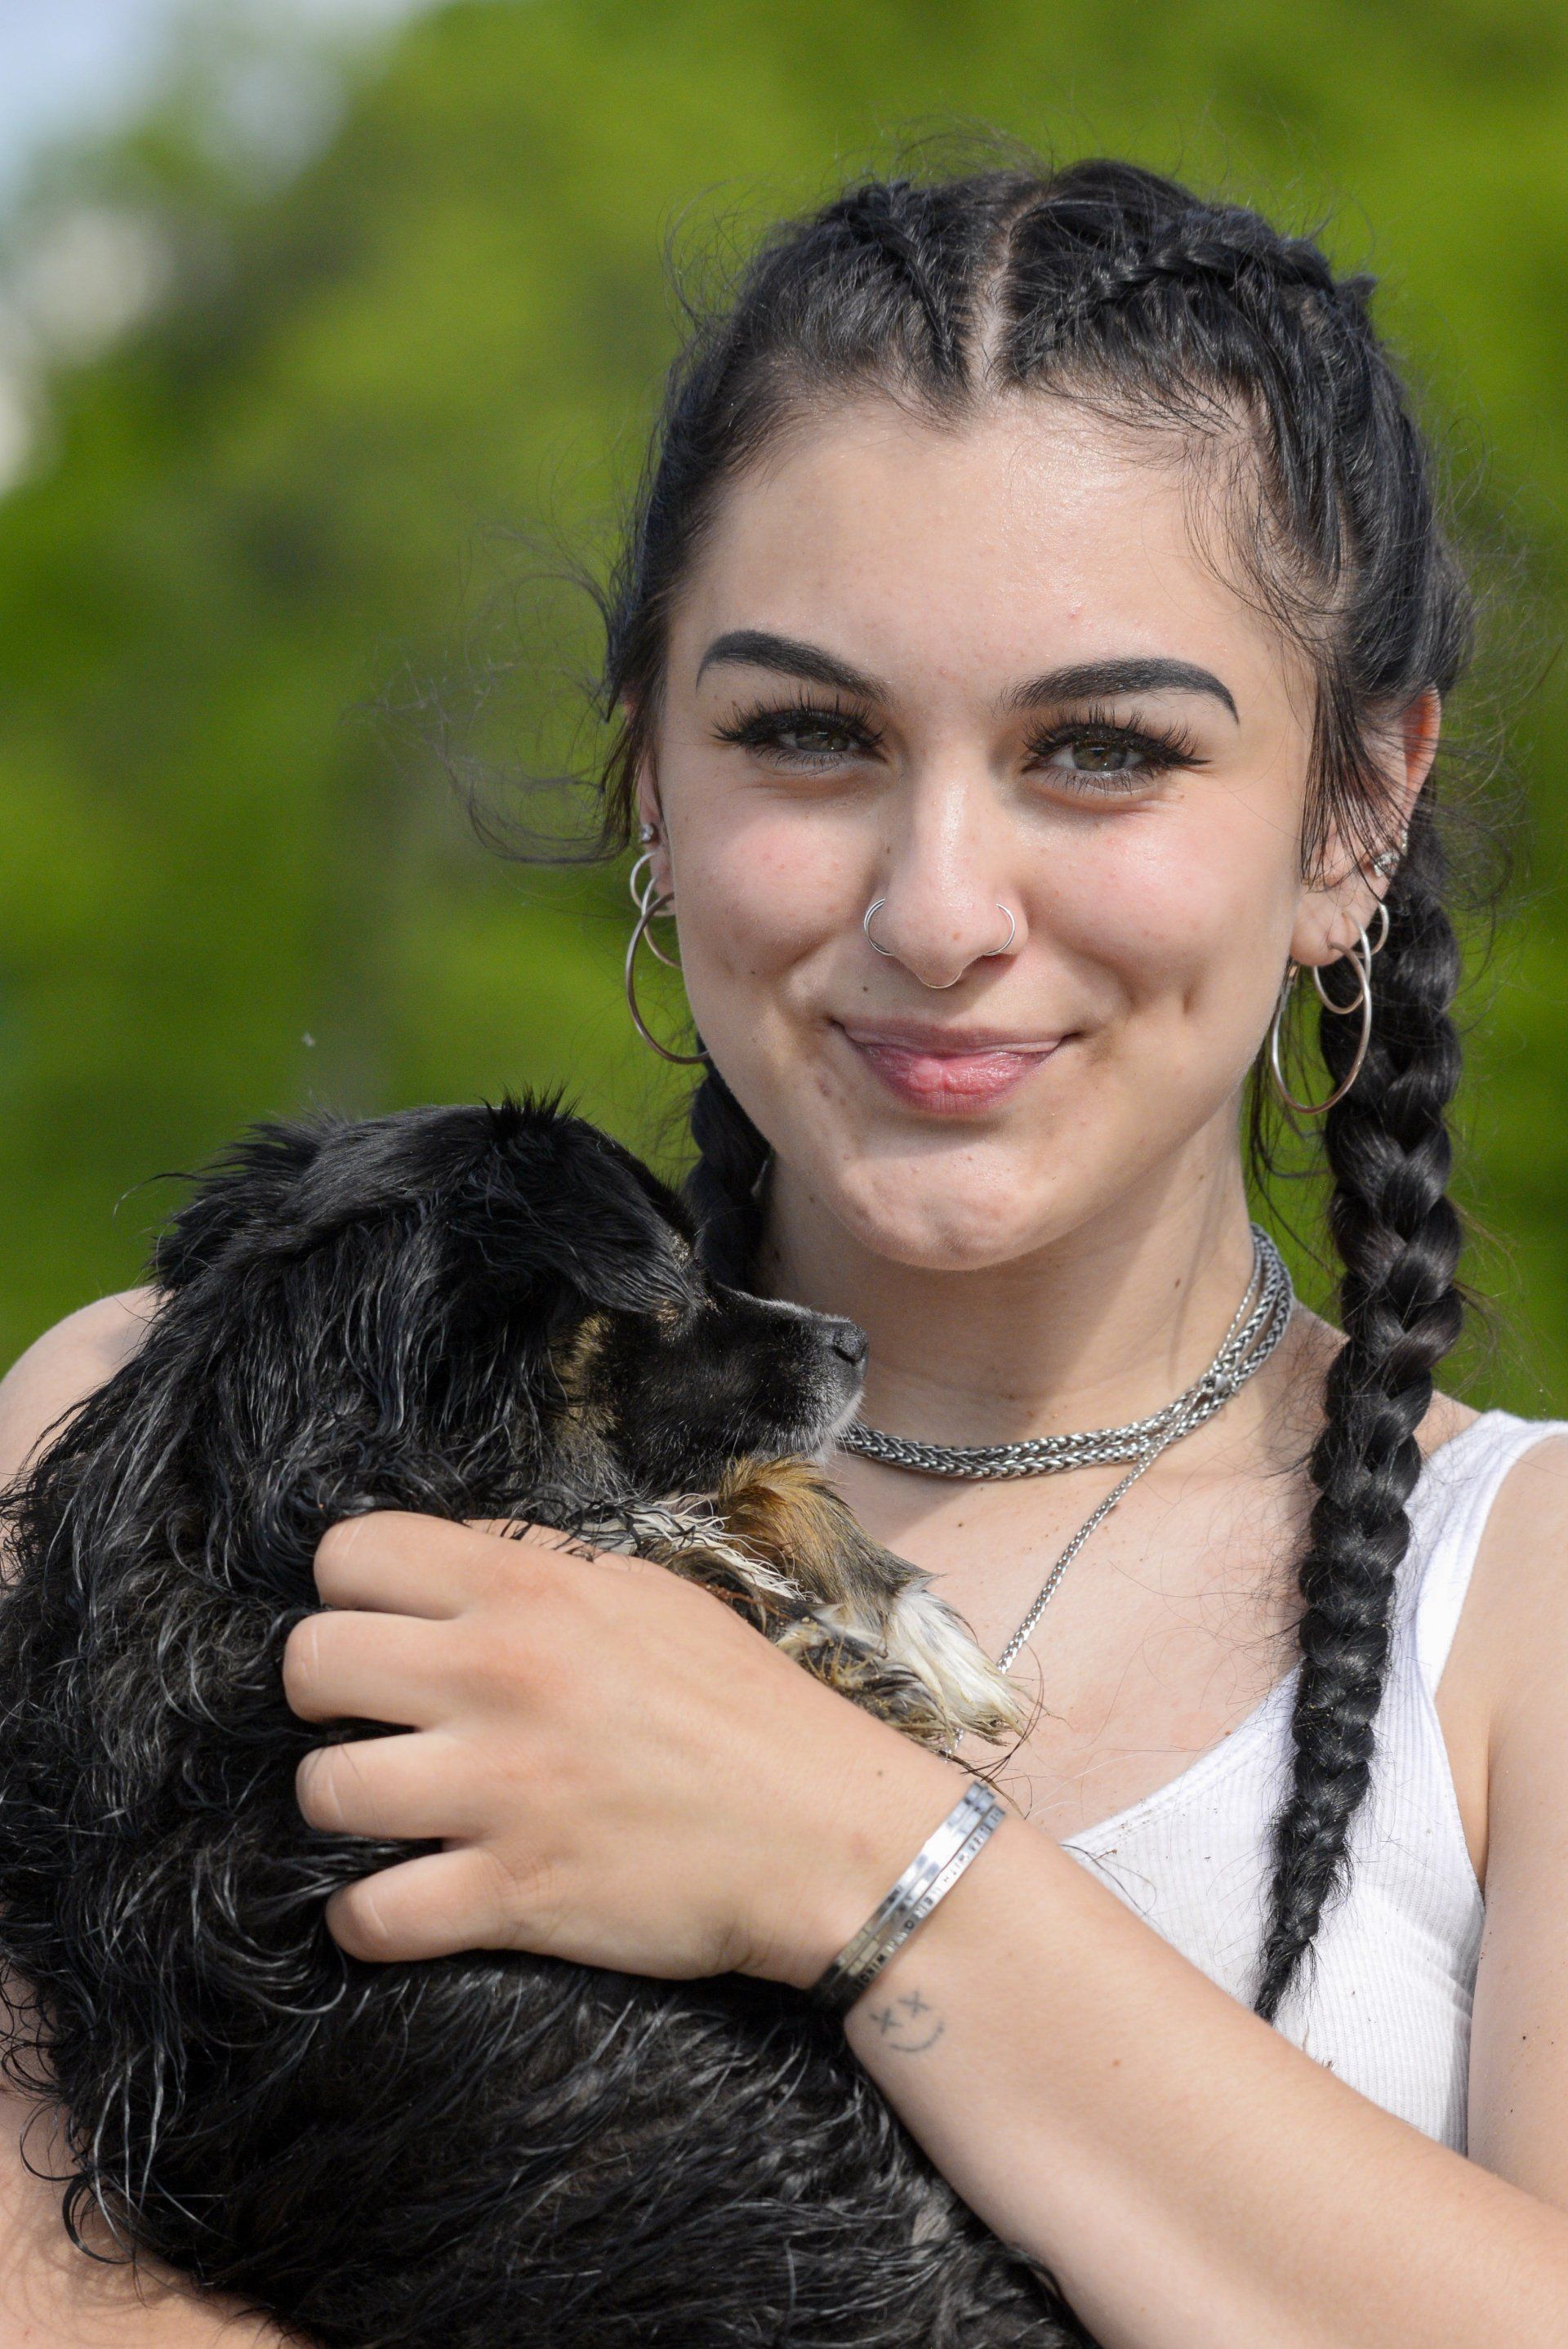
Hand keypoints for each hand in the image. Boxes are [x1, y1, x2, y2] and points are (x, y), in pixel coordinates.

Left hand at [282, 1513, 962, 1988]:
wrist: (830, 1834)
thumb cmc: (746, 1707)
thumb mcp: (649, 1594)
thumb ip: (540, 1567)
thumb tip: (450, 1558)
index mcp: (530, 1590)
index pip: (352, 1553)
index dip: (350, 1592)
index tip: (382, 1628)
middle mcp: (498, 1675)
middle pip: (309, 1663)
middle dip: (325, 1696)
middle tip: (374, 1720)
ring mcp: (499, 1789)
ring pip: (320, 1790)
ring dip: (341, 1807)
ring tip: (389, 1813)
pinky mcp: (511, 1895)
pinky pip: (370, 1914)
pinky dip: (366, 1919)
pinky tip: (400, 1902)